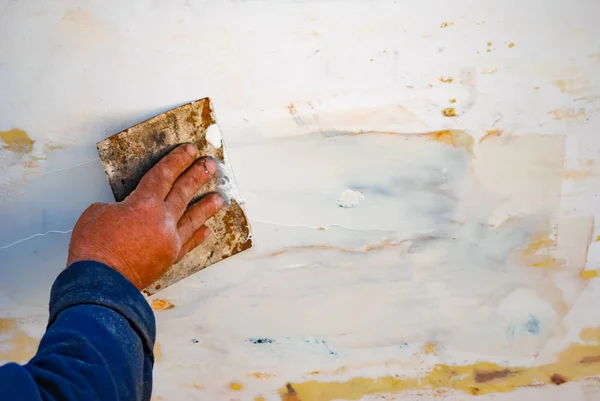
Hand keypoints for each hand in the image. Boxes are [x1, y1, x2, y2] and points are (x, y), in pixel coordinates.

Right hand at [67, 144, 223, 288]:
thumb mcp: (98, 214)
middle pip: (183, 192)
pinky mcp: (169, 259)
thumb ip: (120, 207)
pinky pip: (188, 244)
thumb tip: (129, 212)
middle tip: (210, 166)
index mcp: (145, 204)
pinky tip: (205, 230)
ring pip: (192, 218)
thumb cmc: (94, 248)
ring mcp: (169, 240)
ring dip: (206, 206)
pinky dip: (197, 236)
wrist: (101, 282)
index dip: (177, 161)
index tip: (189, 151)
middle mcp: (163, 220)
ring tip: (219, 198)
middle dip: (197, 176)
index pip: (164, 175)